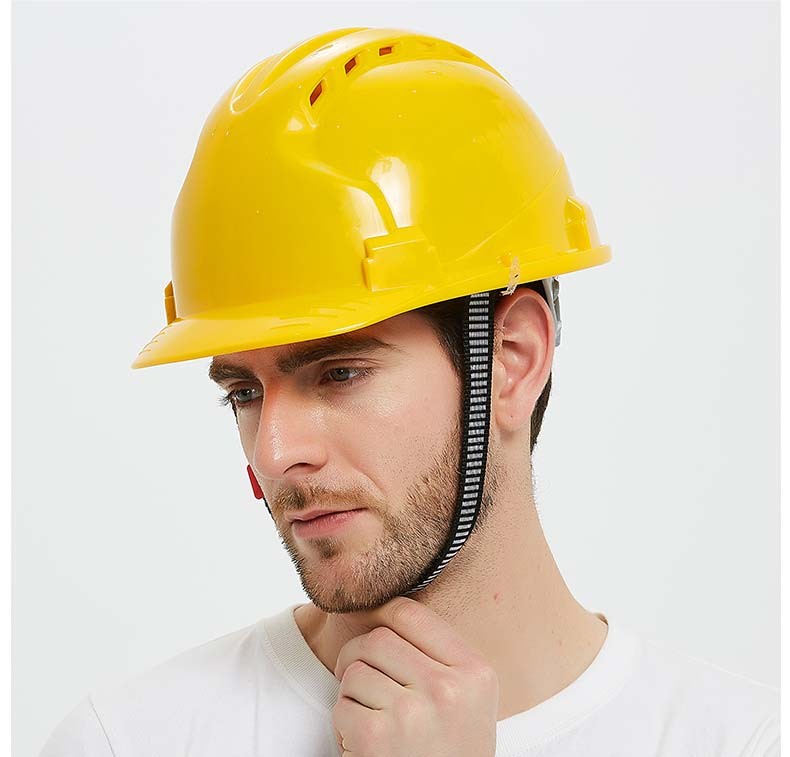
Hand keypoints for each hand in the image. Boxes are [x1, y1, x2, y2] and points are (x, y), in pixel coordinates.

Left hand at [332, 596, 498, 755]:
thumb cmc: (451, 750)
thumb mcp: (468, 698)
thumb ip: (440, 656)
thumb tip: (386, 610)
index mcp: (475, 672)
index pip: (411, 614)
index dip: (383, 617)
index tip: (375, 635)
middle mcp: (448, 688)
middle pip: (378, 639)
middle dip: (357, 655)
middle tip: (357, 675)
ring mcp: (414, 713)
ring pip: (355, 671)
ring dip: (351, 694)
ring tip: (371, 717)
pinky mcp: (380, 738)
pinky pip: (342, 707)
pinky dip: (344, 723)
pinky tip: (364, 741)